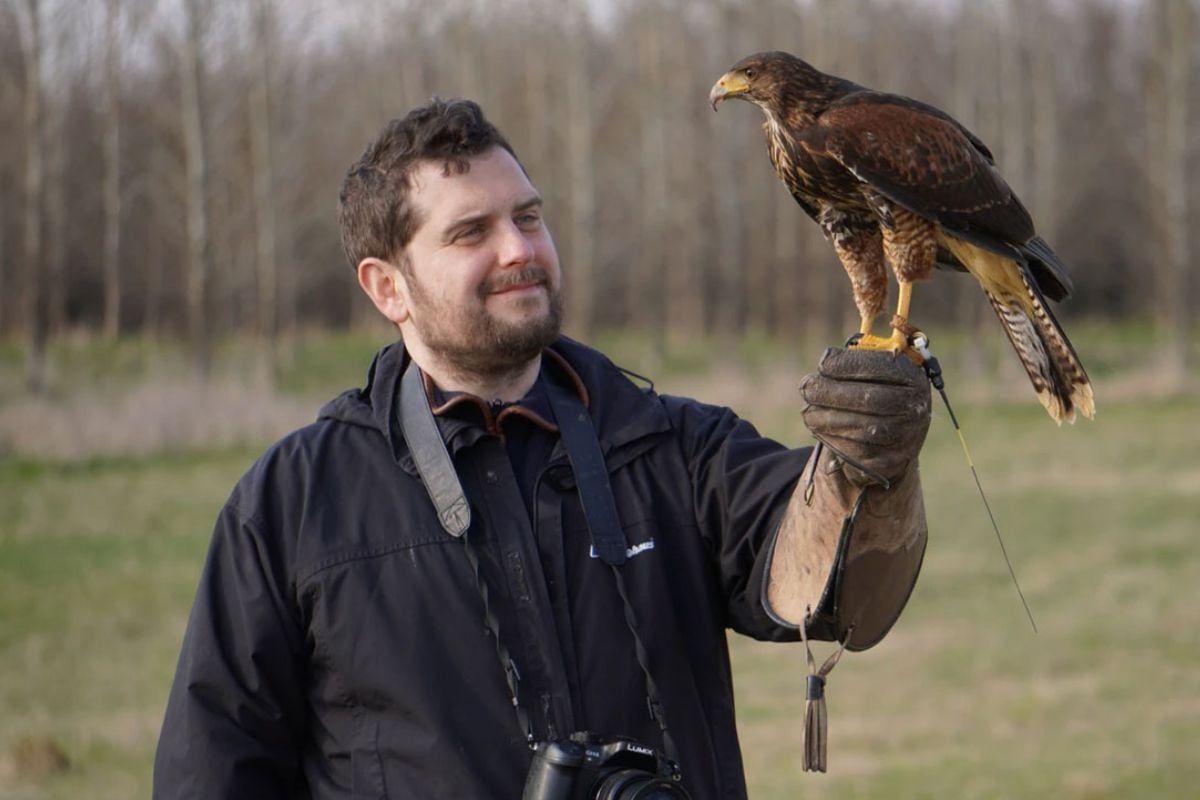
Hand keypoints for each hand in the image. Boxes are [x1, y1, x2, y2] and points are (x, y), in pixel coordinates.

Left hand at [799, 347, 931, 485]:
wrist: (891, 441)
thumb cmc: (874, 395)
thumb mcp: (871, 374)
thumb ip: (853, 363)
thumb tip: (827, 360)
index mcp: (912, 378)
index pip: (882, 368)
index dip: (848, 366)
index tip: (822, 365)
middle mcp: (915, 408)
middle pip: (870, 400)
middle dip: (831, 393)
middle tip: (806, 388)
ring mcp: (907, 438)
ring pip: (863, 429)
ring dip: (827, 418)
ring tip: (807, 411)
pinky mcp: (891, 462)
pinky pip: (858, 452)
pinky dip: (833, 439)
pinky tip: (819, 429)